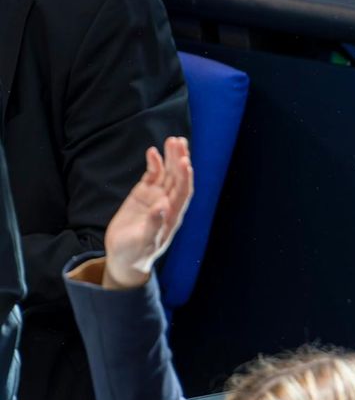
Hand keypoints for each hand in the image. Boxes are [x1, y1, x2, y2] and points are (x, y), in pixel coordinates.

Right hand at [103, 138, 192, 289]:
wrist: (124, 258)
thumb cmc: (136, 254)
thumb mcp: (144, 243)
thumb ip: (154, 225)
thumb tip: (162, 206)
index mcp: (172, 215)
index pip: (183, 192)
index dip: (185, 177)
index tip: (185, 162)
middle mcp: (168, 203)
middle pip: (177, 178)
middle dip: (180, 160)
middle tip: (180, 142)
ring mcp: (156, 197)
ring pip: (167, 174)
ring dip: (171, 158)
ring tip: (173, 140)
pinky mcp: (143, 195)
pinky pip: (151, 176)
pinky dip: (154, 164)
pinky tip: (153, 152)